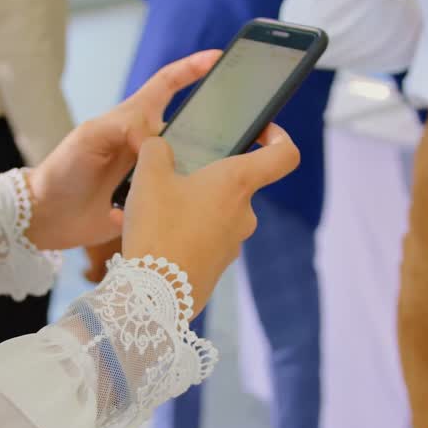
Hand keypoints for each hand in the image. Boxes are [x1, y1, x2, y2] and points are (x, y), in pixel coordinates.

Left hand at [23, 50, 221, 250]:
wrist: (48, 218)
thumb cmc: (62, 170)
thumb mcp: (89, 137)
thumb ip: (123, 127)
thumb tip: (156, 140)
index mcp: (134, 120)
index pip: (168, 84)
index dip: (193, 68)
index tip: (219, 58)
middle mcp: (148, 145)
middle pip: (192, 127)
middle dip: (220, 124)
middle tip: (250, 128)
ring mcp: (152, 173)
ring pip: (192, 164)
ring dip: (210, 166)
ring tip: (234, 169)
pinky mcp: (153, 202)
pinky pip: (180, 198)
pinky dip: (191, 200)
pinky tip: (206, 206)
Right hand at [121, 124, 299, 316]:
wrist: (154, 296)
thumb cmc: (158, 228)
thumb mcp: (148, 177)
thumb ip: (155, 150)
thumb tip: (159, 147)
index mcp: (237, 183)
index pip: (284, 155)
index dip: (277, 136)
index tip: (257, 132)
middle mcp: (244, 213)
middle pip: (232, 183)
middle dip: (201, 177)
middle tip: (167, 175)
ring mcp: (233, 242)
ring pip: (210, 211)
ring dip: (183, 206)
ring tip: (143, 209)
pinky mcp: (217, 265)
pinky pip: (200, 238)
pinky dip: (178, 231)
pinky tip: (144, 234)